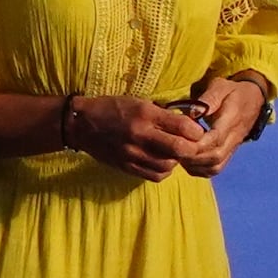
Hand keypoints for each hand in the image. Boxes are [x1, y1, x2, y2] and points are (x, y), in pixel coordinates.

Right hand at [59, 93, 206, 180]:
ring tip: (173, 153)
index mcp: (145, 114)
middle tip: (191, 146)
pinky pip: (154, 175)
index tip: (196, 131)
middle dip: (191, 149)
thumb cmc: (113, 108)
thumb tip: (188, 122)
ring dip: (176, 161)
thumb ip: (162, 114)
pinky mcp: (126, 166)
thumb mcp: (139, 102)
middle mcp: (140, 134)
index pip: (182, 126)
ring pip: (168, 165)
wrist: (81, 124)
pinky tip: (161, 162)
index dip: (196, 131)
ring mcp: (133, 153)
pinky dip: (163, 171)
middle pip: (179, 149)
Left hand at [179, 72, 271, 176]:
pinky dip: (199, 169)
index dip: (196, 143)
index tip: (179, 139)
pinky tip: (186, 161)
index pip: (215, 138)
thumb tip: (193, 112)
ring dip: (194, 165)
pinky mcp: (228, 154)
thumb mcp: (220, 86)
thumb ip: (208, 99)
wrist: (253, 99)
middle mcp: (234, 138)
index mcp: (232, 120)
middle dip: (192, 156)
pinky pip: (215, 169)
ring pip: (215, 166)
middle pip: (215, 157)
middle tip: (174, 149)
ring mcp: (232, 148)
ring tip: (178, 155)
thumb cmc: (232, 91)